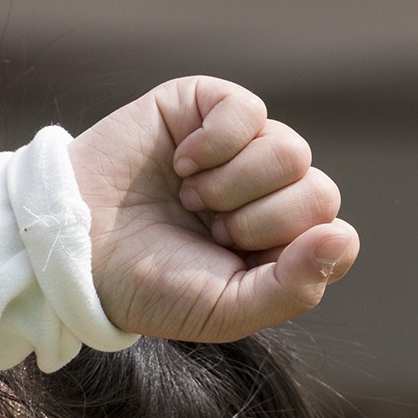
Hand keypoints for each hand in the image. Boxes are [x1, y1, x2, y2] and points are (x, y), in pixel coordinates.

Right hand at [69, 76, 355, 342]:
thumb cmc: (147, 284)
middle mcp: (269, 194)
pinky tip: (181, 163)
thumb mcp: (225, 310)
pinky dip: (214, 143)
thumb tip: (342, 237)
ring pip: (291, 151)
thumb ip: (293, 287)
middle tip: (210, 231)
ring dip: (233, 185)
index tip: (241, 262)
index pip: (336, 238)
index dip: (296, 252)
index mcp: (279, 246)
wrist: (75, 247)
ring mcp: (242, 148)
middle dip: (259, 222)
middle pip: (320, 192)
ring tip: (189, 198)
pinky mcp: (209, 107)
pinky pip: (248, 111)